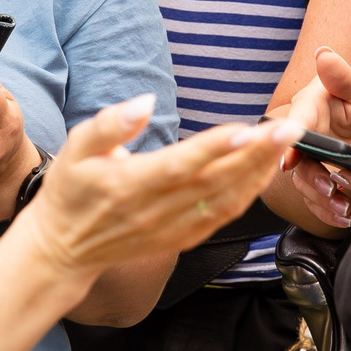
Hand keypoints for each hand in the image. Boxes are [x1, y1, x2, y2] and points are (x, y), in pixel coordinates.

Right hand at [22, 100, 301, 275]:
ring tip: (285, 144)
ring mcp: (171, 228)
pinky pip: (222, 218)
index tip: (248, 129)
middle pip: (214, 182)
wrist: (62, 248)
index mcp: (129, 184)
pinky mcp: (181, 238)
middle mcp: (155, 210)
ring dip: (259, 173)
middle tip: (288, 127)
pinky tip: (264, 172)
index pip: (181, 165)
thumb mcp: (75, 149)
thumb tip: (144, 102)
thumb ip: (110, 124)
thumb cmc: (69, 191)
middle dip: (256, 154)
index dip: (216, 148)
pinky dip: (248, 196)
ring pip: (225, 201)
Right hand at [272, 48, 350, 227]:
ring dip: (323, 200)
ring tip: (344, 209)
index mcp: (305, 112)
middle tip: (332, 190)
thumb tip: (324, 54)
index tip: (289, 161)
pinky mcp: (316, 179)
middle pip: (298, 163)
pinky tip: (343, 218)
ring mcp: (307, 161)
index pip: (293, 127)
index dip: (288, 144)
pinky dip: (327, 211)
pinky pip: (315, 199)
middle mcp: (300, 139)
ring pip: (305, 185)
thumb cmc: (349, 97)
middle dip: (313, 180)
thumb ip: (340, 74)